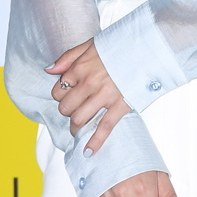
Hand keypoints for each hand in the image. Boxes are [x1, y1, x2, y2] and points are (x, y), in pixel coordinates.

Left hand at [46, 40, 130, 154]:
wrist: (147, 47)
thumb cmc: (118, 45)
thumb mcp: (90, 44)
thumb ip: (68, 57)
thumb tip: (49, 71)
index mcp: (81, 67)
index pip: (58, 91)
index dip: (61, 95)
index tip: (69, 95)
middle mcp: (90, 82)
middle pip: (66, 108)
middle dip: (68, 111)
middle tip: (75, 109)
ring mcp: (105, 95)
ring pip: (79, 120)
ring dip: (76, 127)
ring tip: (79, 126)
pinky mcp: (120, 105)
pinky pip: (104, 128)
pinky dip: (95, 142)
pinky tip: (88, 152)